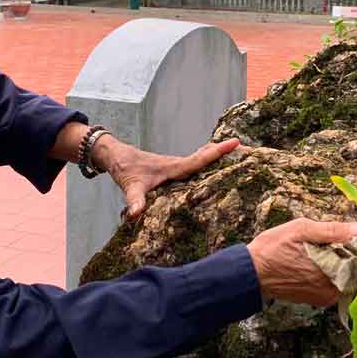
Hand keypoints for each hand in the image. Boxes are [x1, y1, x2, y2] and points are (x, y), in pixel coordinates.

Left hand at [93, 136, 240, 219]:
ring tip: (233, 152)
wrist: (115, 156)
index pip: (199, 160)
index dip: (217, 153)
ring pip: (198, 159)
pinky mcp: (170, 170)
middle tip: (241, 144)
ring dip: (214, 155)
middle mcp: (176, 164)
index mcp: (173, 167)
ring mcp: (174, 166)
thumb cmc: (124, 169)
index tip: (235, 142)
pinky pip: (192, 164)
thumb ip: (135, 202)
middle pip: (204, 157)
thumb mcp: (130, 187)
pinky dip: (204, 160)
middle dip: (221, 151)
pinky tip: (208, 162)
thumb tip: (135, 215)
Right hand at [246, 218, 356, 306]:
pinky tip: (317, 264)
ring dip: (341, 265)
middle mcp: (331, 287)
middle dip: (349, 256)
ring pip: (348, 278)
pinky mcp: (318, 301)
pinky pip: (337, 287)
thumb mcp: (301, 230)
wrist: (252, 273)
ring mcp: (326, 296)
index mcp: (331, 269)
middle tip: (330, 244)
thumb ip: (333, 230)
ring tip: (321, 253)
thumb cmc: (273, 248)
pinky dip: (333, 275)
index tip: (345, 236)